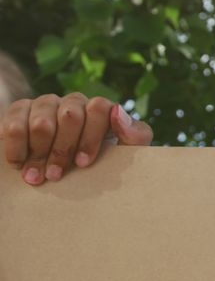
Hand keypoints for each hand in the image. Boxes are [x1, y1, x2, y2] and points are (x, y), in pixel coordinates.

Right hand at [1, 93, 152, 184]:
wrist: (65, 168)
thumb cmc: (100, 162)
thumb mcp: (125, 152)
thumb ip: (135, 135)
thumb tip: (118, 112)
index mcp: (100, 109)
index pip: (99, 108)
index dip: (91, 137)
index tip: (83, 164)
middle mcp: (74, 102)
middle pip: (70, 116)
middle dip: (62, 151)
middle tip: (55, 176)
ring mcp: (46, 103)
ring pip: (41, 121)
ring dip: (38, 153)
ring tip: (36, 177)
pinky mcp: (20, 110)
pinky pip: (13, 122)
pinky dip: (15, 147)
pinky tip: (18, 164)